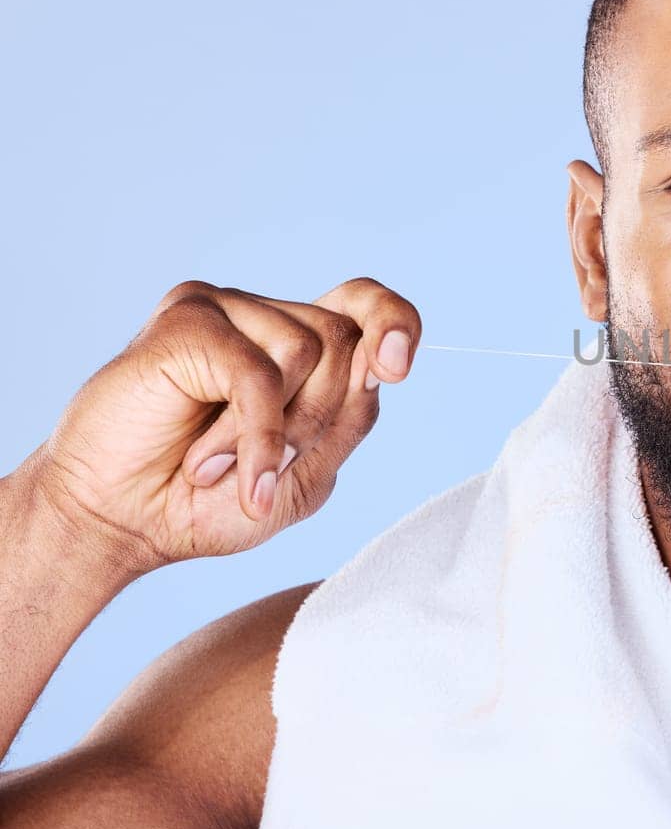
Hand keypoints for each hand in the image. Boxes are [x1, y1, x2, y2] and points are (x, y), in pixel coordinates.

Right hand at [26, 278, 420, 575]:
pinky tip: (210, 468)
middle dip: (319, 417)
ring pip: (309, 351)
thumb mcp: (304, 475)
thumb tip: (380, 365)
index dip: (395, 322)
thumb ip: (348, 421)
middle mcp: (265, 317)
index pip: (366, 305)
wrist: (117, 524)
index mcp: (300, 347)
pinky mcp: (188, 320)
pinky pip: (260, 374)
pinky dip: (252, 435)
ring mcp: (225, 309)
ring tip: (215, 466)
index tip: (397, 367)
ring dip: (273, 432)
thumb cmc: (203, 502)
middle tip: (262, 467)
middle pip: (347, 340)